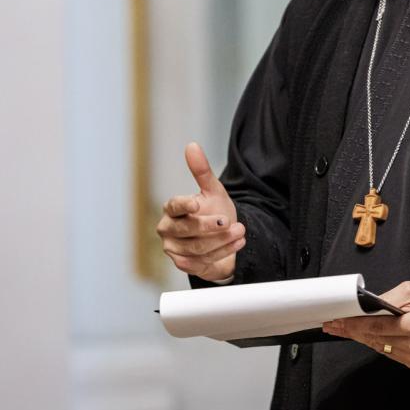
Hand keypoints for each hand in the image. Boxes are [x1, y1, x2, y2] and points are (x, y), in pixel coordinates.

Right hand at [155, 142, 244, 280]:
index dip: (185, 205)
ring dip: (222, 241)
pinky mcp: (183, 264)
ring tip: (241, 232)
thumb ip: (201, 171)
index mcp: (171, 208)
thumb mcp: (212, 190)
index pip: (174, 206)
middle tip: (231, 221)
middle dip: (211, 227)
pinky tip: (237, 244)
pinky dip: (222, 253)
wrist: (222, 238)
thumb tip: (192, 145)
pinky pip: (201, 262)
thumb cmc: (213, 211)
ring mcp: (174, 248)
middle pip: (187, 230)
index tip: (198, 204)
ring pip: (197, 248)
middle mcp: (168, 229)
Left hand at [322, 281, 409, 368]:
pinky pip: (388, 352)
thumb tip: (364, 308)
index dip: (354, 324)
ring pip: (378, 347)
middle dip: (352, 331)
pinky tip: (367, 334)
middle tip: (333, 326)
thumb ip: (386, 300)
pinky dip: (376, 342)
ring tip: (345, 329)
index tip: (338, 321)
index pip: (376, 326)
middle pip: (374, 339)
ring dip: (362, 337)